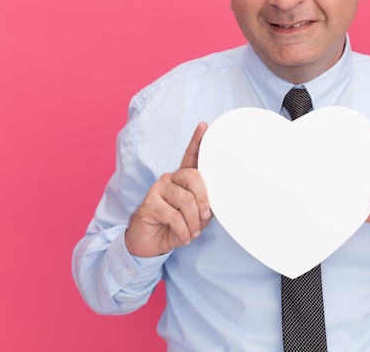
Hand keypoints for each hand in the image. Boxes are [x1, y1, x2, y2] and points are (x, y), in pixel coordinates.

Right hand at [125, 122, 212, 256]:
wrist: (152, 244)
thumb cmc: (178, 226)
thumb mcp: (197, 215)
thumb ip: (206, 202)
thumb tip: (220, 199)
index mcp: (183, 178)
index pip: (191, 155)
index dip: (197, 140)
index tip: (205, 126)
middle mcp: (170, 178)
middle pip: (194, 176)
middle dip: (204, 199)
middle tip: (205, 217)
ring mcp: (158, 189)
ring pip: (186, 199)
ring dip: (193, 221)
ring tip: (193, 233)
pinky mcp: (149, 203)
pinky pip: (174, 215)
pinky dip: (183, 230)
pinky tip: (183, 237)